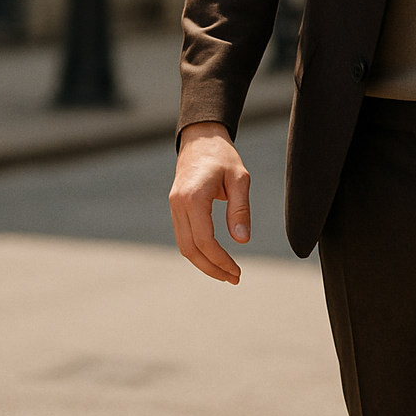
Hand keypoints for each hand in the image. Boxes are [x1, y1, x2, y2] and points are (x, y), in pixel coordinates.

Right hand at [169, 122, 250, 284]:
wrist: (201, 138)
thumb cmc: (223, 157)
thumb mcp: (239, 179)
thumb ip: (240, 210)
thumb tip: (242, 241)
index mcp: (194, 197)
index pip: (205, 240)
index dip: (221, 260)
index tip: (237, 271)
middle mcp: (179, 204)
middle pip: (190, 249)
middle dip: (212, 268)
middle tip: (234, 278)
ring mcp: (174, 206)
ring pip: (184, 246)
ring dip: (203, 263)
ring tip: (226, 273)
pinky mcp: (175, 207)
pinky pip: (183, 236)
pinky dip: (197, 251)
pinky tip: (214, 257)